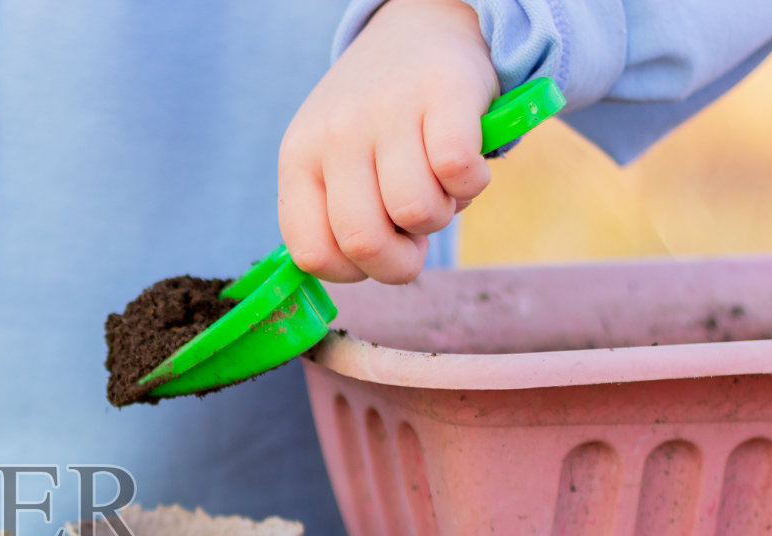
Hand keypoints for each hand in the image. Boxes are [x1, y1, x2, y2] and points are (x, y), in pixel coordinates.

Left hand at [277, 0, 498, 283]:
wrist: (420, 27)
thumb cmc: (377, 120)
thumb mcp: (334, 159)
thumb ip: (335, 215)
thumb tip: (358, 269)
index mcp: (299, 160)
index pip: (310, 252)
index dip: (351, 273)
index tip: (373, 254)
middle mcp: (335, 134)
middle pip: (363, 241)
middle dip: (400, 262)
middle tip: (413, 235)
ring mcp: (387, 112)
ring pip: (415, 211)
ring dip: (439, 218)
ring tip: (437, 191)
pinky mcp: (443, 94)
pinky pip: (457, 172)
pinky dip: (471, 185)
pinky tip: (465, 169)